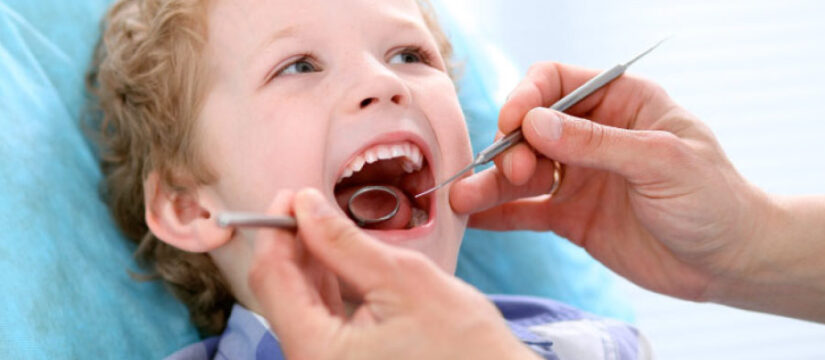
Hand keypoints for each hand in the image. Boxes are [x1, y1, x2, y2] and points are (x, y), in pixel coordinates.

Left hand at [248, 189, 538, 359]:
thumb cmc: (466, 349)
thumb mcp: (406, 281)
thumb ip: (345, 243)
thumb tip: (305, 206)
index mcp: (317, 352)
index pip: (272, 279)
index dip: (277, 229)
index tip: (292, 194)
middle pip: (282, 293)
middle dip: (293, 243)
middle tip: (310, 203)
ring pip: (301, 305)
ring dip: (310, 262)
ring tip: (327, 225)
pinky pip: (322, 321)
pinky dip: (328, 286)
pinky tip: (341, 259)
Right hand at [449, 62, 771, 302]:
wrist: (730, 262)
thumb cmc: (713, 200)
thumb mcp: (661, 162)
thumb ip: (596, 142)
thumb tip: (533, 123)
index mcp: (620, 103)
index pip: (556, 82)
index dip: (527, 97)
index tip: (512, 123)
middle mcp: (592, 135)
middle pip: (530, 129)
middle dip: (511, 148)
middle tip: (510, 173)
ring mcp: (579, 176)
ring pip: (522, 171)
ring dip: (491, 183)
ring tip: (463, 199)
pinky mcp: (571, 216)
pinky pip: (526, 210)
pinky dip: (499, 214)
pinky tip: (473, 218)